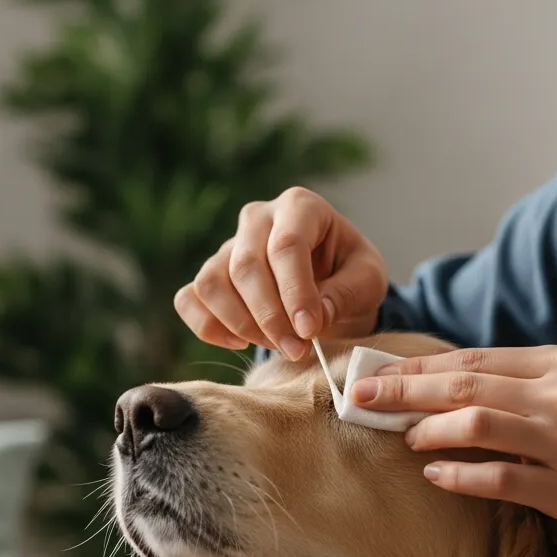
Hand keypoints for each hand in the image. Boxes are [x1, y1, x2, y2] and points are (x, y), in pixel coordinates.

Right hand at [174, 186, 388, 360]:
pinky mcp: (209, 275)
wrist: (330, 281)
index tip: (309, 330)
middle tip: (297, 349)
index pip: (286, 245)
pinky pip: (189, 299)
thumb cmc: (349, 274)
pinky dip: (208, 326)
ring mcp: (227, 246)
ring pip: (211, 283)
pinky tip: (240, 342)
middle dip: (270, 317)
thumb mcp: (367, 279)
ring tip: (277, 346)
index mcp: (300, 207)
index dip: (295, 292)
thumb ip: (344, 294)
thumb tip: (308, 321)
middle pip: (246, 266)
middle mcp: (257, 218)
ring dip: (241, 324)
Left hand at [351, 343, 556, 556]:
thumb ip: (523, 383)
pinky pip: (498, 478)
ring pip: (476, 423)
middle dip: (405, 388)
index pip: (474, 357)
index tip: (378, 370)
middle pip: (465, 382)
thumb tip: (447, 382)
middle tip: (362, 395)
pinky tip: (432, 475)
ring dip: (428, 428)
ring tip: (402, 436)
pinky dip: (459, 475)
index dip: (419, 365)